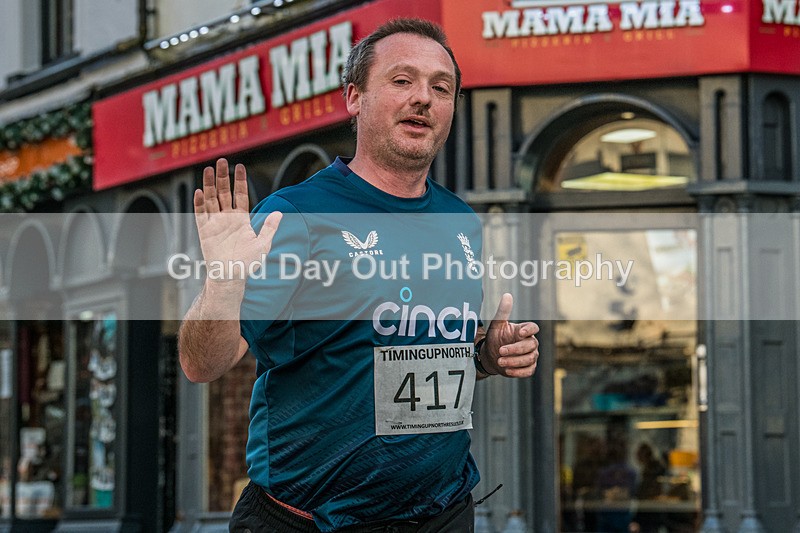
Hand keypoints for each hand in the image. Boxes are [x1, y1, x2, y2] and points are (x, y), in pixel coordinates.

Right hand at [194, 159, 281, 281]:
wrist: (231, 275)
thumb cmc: (248, 263)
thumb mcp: (263, 244)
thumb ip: (269, 228)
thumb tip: (280, 213)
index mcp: (241, 219)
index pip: (241, 195)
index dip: (240, 181)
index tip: (240, 166)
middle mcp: (227, 218)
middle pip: (224, 192)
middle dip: (223, 177)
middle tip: (221, 161)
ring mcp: (215, 223)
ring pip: (211, 199)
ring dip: (210, 184)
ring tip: (209, 169)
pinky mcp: (205, 231)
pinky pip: (200, 214)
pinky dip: (199, 203)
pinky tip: (199, 191)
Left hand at [481, 293, 538, 377]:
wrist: (491, 356)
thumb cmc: (496, 338)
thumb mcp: (496, 325)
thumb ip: (502, 312)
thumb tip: (507, 295)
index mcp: (524, 331)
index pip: (533, 328)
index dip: (529, 330)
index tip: (521, 333)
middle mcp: (530, 343)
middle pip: (531, 345)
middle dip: (516, 349)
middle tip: (500, 350)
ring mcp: (531, 356)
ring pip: (530, 359)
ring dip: (514, 361)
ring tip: (500, 361)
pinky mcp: (529, 367)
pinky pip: (528, 370)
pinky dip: (518, 372)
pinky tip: (507, 370)